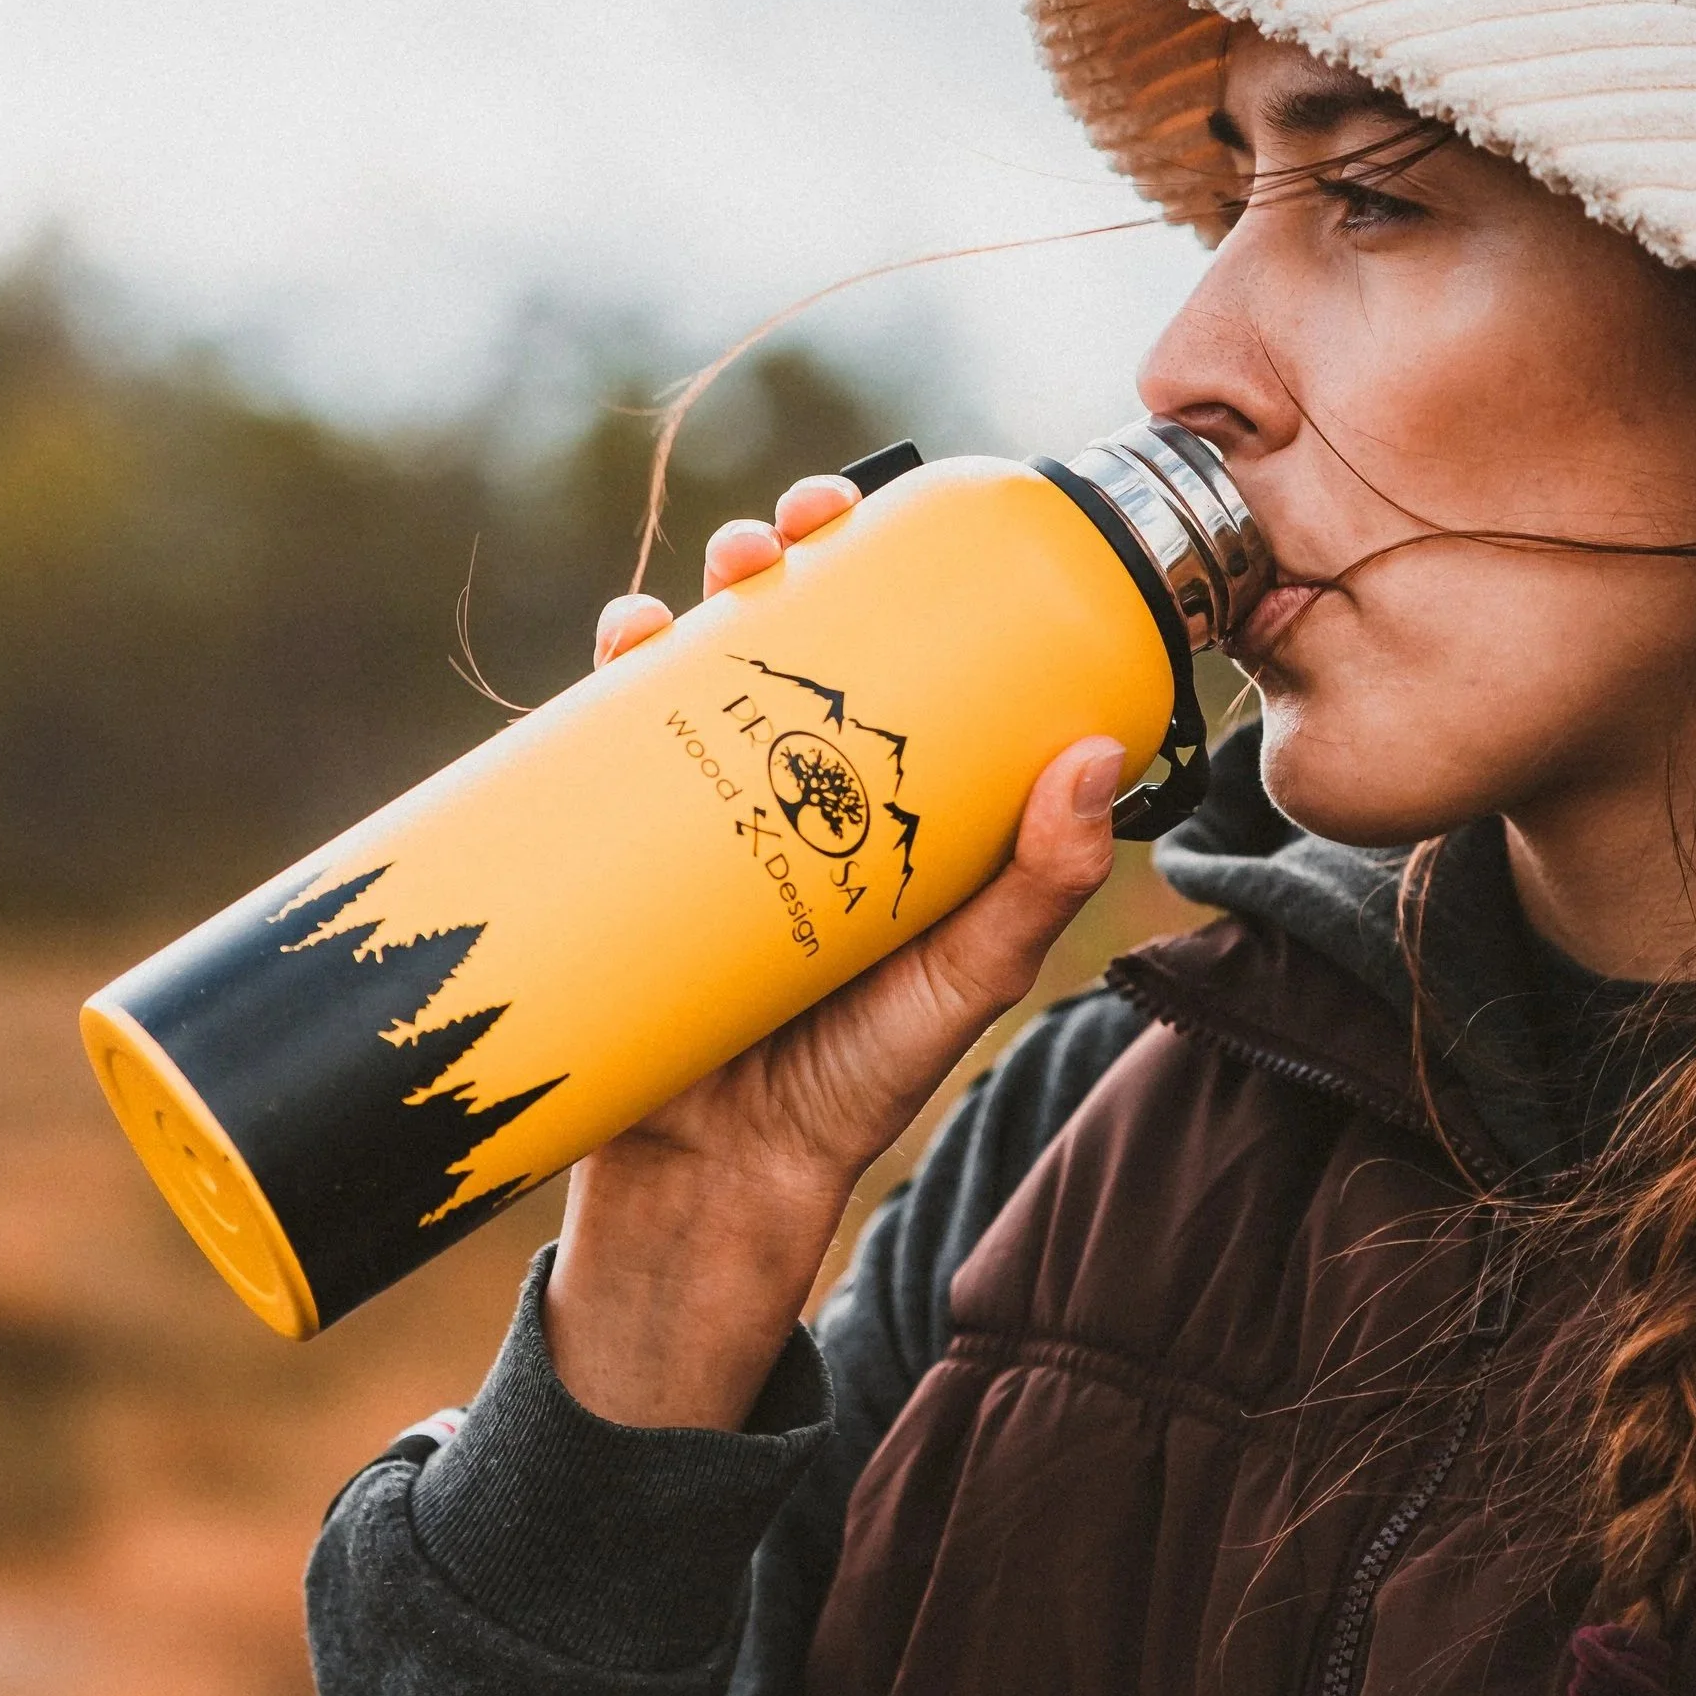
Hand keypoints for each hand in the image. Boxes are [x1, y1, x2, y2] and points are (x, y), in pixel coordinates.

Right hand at [545, 479, 1126, 1430]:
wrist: (719, 1184)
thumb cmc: (855, 1083)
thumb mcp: (964, 981)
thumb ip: (1038, 885)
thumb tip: (1097, 753)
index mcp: (873, 793)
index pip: (885, 650)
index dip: (887, 565)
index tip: (900, 511)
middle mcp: (781, 782)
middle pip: (777, 630)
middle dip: (779, 551)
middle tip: (798, 526)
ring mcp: (691, 810)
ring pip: (685, 666)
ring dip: (691, 588)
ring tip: (722, 575)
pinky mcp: (611, 854)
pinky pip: (598, 746)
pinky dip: (606, 675)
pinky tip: (624, 639)